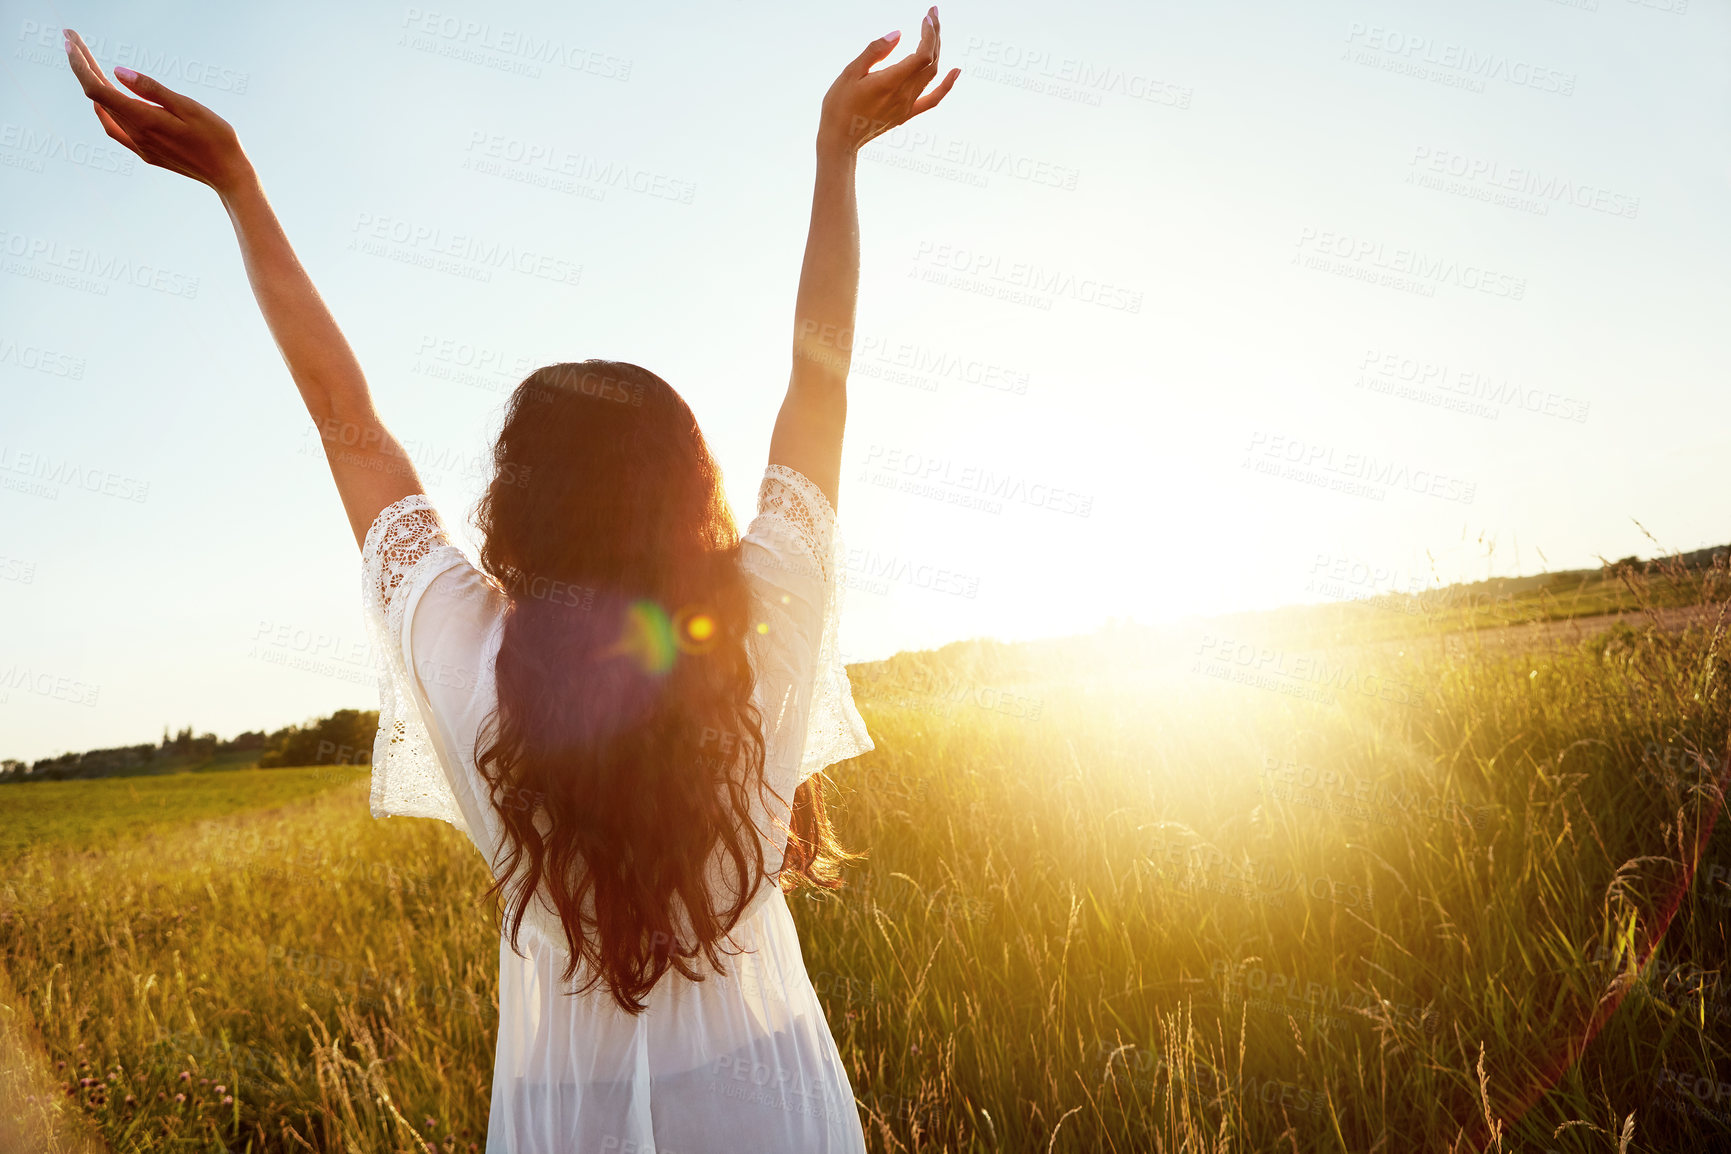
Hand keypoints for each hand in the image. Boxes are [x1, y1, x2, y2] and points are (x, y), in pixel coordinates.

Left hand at [62, 28, 252, 196]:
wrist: (230, 175)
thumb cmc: (217, 138)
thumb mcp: (189, 107)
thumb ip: (152, 90)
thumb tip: (117, 72)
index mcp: (145, 120)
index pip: (98, 90)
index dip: (80, 65)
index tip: (70, 42)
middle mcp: (137, 134)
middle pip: (98, 96)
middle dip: (84, 66)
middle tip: (73, 40)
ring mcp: (140, 146)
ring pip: (105, 111)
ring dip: (94, 86)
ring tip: (89, 63)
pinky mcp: (147, 153)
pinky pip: (116, 129)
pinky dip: (106, 110)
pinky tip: (108, 101)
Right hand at [818, 7, 959, 156]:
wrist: (840, 139)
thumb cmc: (839, 104)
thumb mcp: (850, 72)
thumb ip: (875, 52)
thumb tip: (898, 34)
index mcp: (890, 82)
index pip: (922, 55)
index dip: (929, 34)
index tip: (926, 17)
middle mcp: (903, 95)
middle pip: (931, 60)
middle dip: (935, 34)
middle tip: (933, 13)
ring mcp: (907, 106)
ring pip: (932, 74)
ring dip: (937, 50)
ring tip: (934, 30)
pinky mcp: (906, 113)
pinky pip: (932, 99)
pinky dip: (947, 85)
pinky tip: (956, 71)